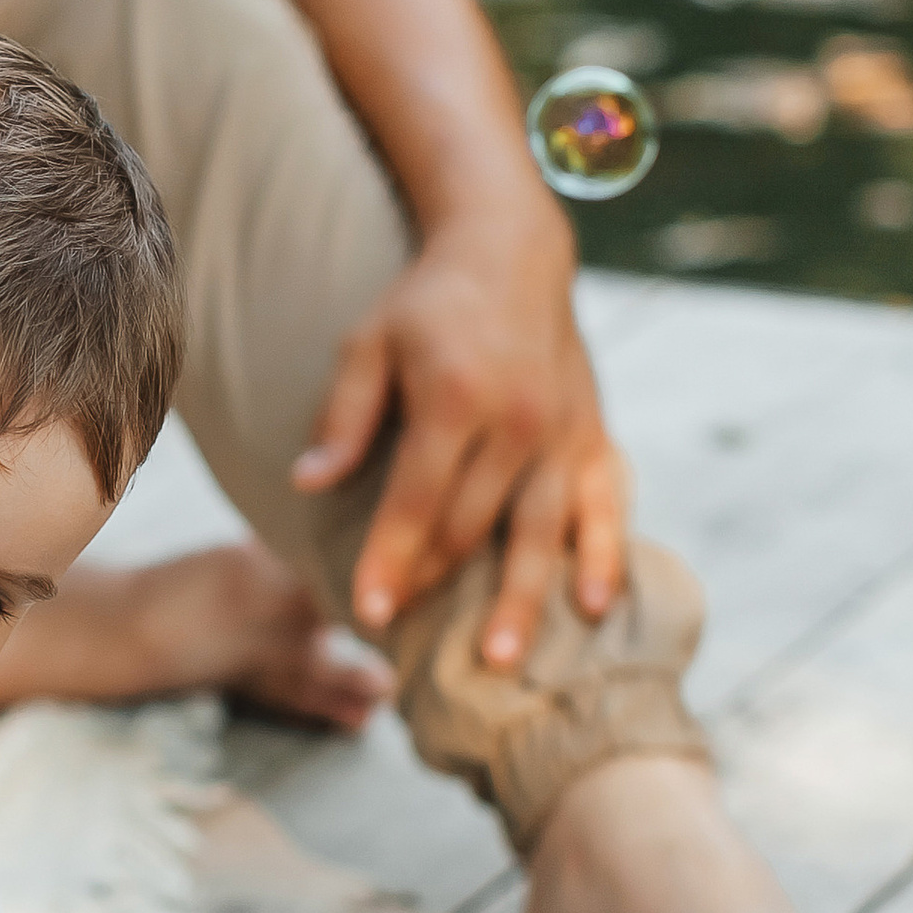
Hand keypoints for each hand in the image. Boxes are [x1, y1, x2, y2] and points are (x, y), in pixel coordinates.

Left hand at [293, 204, 626, 671]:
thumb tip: (307, 483)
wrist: (510, 251)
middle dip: (436, 583)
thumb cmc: (425, 304)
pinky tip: (594, 607)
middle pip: (472, 523)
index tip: (367, 610)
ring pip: (540, 530)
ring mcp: (562, 430)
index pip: (416, 498)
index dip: (390, 559)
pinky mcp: (594, 433)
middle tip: (405, 638)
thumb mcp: (366, 344)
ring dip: (521, 599)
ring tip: (502, 661)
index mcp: (453, 397)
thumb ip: (342, 418)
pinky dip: (603, 556)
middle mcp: (515, 420)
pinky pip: (605, 505)